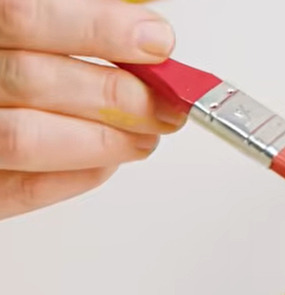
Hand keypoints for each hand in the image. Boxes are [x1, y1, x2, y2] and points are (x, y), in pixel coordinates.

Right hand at [0, 0, 182, 219]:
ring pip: (24, 139)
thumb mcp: (43, 20)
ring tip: (147, 134)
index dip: (98, 29)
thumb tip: (145, 34)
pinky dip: (77, 175)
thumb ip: (79, 17)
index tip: (156, 41)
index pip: (23, 15)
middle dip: (115, 94)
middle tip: (165, 103)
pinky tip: (112, 159)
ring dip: (103, 139)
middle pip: (31, 80)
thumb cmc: (21, 56)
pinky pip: (21, 188)